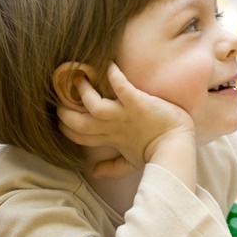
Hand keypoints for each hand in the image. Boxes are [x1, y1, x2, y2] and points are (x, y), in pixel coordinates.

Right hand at [57, 62, 194, 177]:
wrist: (177, 147)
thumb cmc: (157, 154)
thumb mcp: (131, 163)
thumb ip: (112, 167)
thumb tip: (94, 173)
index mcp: (110, 139)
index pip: (79, 136)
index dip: (66, 128)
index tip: (59, 119)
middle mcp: (113, 127)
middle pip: (78, 122)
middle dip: (65, 112)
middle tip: (59, 99)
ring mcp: (124, 115)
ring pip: (93, 104)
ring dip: (83, 92)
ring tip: (78, 77)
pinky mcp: (138, 103)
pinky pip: (122, 87)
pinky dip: (114, 75)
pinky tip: (107, 64)